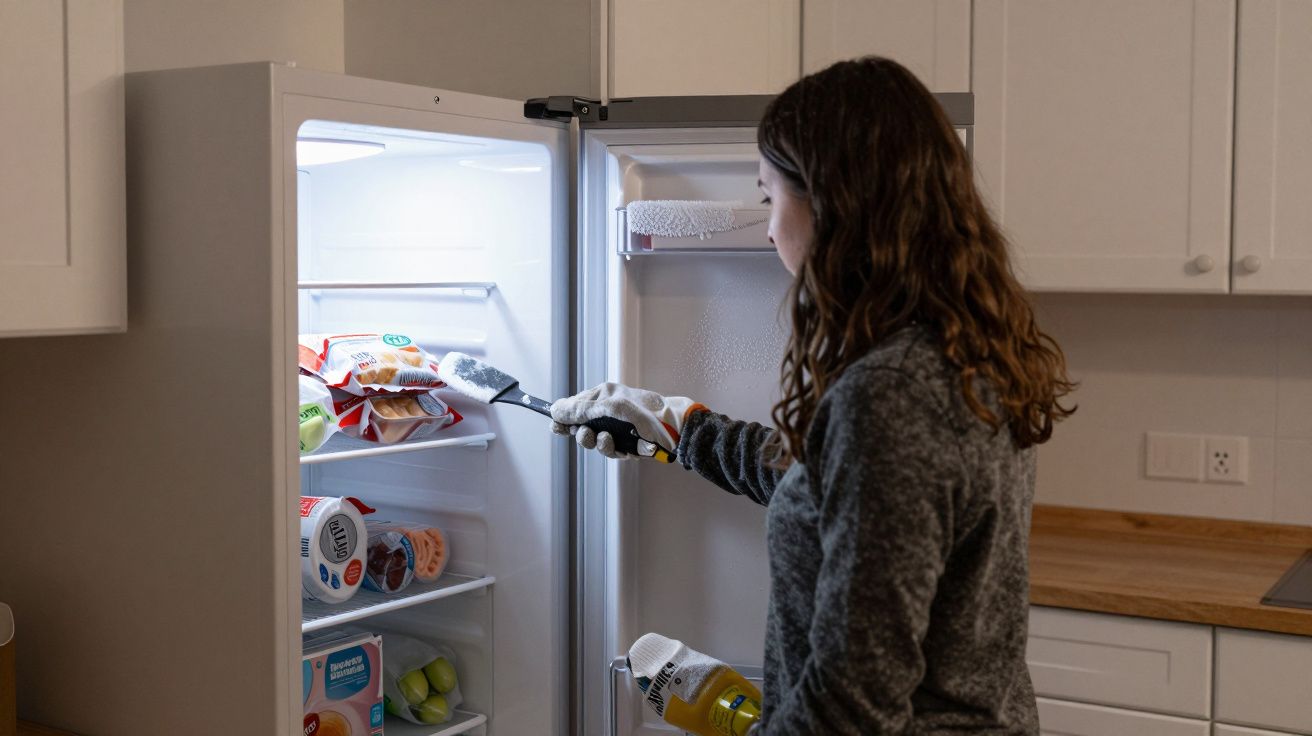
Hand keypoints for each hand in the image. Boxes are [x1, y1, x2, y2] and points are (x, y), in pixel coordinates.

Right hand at [551, 383, 705, 460]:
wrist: (673, 427)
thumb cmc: (643, 410)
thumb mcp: (609, 406)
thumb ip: (581, 409)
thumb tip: (554, 409)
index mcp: (601, 397)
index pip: (574, 408)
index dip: (563, 419)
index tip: (555, 426)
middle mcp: (607, 413)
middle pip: (580, 427)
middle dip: (581, 434)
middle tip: (585, 433)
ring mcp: (616, 430)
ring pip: (593, 442)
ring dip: (596, 443)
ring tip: (605, 439)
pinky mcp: (625, 445)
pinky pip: (609, 451)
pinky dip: (612, 449)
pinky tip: (620, 447)